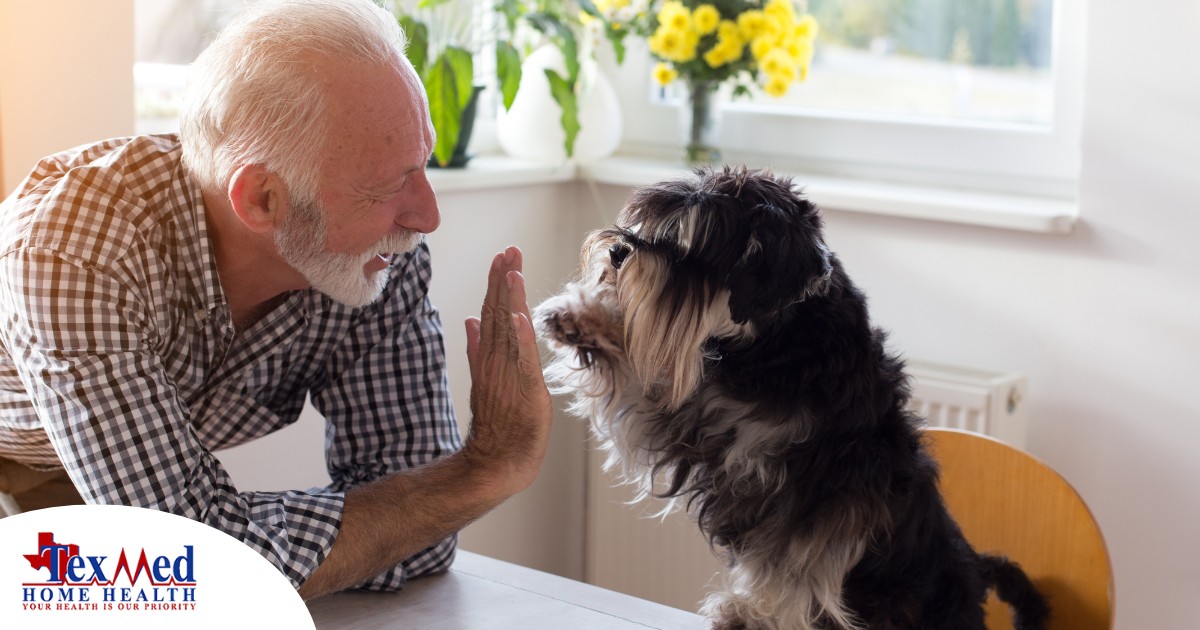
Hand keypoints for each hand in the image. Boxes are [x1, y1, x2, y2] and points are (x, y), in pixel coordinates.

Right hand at [463, 246, 553, 498]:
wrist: (498, 458)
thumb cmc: (498, 422)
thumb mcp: (484, 379)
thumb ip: (476, 349)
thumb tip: (470, 320)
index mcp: (490, 354)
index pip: (493, 311)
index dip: (498, 282)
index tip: (503, 256)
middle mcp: (497, 359)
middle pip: (499, 312)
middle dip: (504, 280)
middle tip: (509, 251)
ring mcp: (508, 372)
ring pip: (509, 328)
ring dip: (511, 299)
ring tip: (512, 270)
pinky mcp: (523, 388)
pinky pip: (522, 358)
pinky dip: (521, 337)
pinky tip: (520, 316)